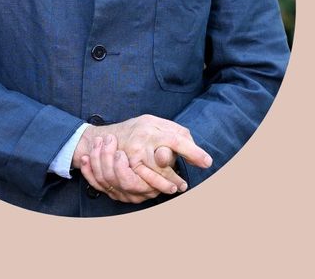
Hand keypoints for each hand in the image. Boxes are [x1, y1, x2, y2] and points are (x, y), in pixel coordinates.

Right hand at [73, 115, 211, 196]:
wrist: (107, 136)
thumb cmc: (140, 129)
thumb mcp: (158, 124)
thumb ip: (177, 133)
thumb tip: (196, 151)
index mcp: (153, 128)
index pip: (176, 140)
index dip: (193, 151)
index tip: (207, 162)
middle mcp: (142, 141)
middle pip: (162, 161)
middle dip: (175, 175)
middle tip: (185, 185)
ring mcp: (131, 154)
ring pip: (150, 173)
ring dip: (163, 184)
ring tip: (176, 189)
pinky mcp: (123, 166)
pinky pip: (137, 181)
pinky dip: (149, 187)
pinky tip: (158, 190)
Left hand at [79, 135, 159, 203]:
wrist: (151, 152)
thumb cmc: (161, 149)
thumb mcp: (169, 150)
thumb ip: (166, 154)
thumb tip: (162, 156)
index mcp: (149, 186)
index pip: (131, 183)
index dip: (121, 168)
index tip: (120, 153)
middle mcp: (135, 194)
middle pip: (114, 181)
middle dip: (107, 159)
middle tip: (109, 140)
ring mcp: (121, 193)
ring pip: (103, 180)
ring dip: (97, 159)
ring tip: (99, 141)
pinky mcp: (110, 190)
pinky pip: (94, 183)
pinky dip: (87, 170)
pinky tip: (86, 157)